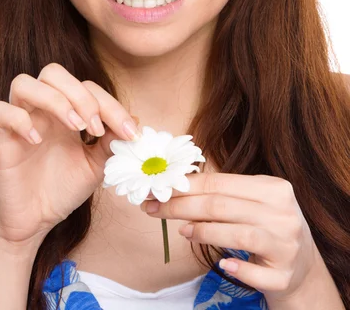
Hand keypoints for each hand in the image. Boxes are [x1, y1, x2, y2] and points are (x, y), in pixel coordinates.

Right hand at [0, 63, 140, 247]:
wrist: (33, 223)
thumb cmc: (62, 190)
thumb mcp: (95, 166)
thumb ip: (111, 142)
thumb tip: (134, 119)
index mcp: (66, 111)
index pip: (87, 87)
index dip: (111, 105)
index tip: (129, 133)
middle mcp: (42, 110)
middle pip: (53, 72)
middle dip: (80, 95)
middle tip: (95, 127)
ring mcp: (20, 121)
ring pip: (23, 83)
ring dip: (54, 100)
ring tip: (75, 127)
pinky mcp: (0, 139)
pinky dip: (19, 119)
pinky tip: (37, 140)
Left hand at [140, 172, 318, 302]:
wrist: (303, 264)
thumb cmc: (266, 224)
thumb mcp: (252, 202)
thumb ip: (222, 194)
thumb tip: (174, 188)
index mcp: (274, 188)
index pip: (220, 183)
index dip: (185, 186)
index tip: (158, 190)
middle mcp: (283, 214)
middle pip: (222, 206)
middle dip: (182, 206)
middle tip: (156, 208)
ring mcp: (286, 245)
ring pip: (238, 234)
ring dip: (203, 232)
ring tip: (183, 231)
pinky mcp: (284, 275)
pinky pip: (256, 273)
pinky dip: (238, 268)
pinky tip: (224, 264)